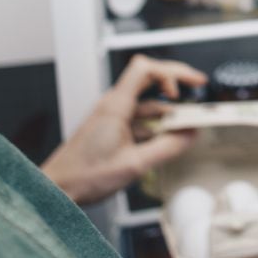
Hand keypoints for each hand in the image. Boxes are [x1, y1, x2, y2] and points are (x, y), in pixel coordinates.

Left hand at [41, 55, 206, 205]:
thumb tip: (190, 135)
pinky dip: (157, 124)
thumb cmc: (84, 175)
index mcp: (116, 105)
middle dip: (176, 82)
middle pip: (149, 79)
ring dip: (168, 110)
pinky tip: (167, 138)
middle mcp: (114, 104)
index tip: (192, 83)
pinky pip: (140, 118)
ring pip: (147, 102)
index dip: (172, 72)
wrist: (58, 189)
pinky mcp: (112, 128)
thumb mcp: (134, 164)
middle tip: (198, 87)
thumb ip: (167, 148)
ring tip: (187, 123)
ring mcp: (113, 115)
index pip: (146, 69)